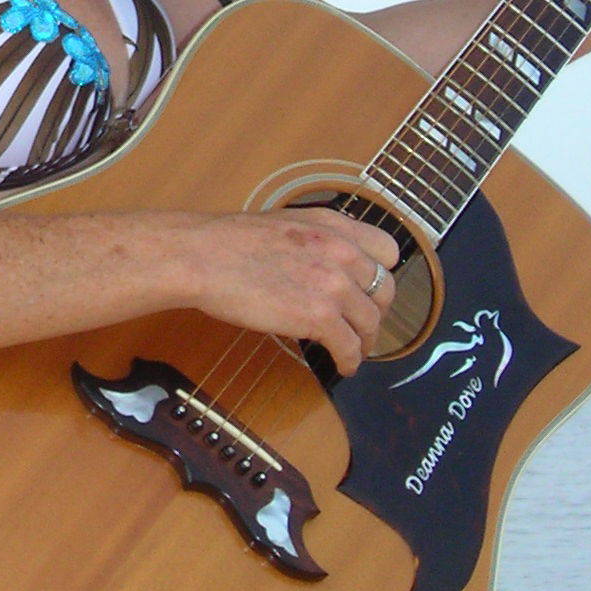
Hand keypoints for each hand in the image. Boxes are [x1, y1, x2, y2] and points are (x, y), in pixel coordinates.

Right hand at [177, 208, 399, 377]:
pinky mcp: (319, 316)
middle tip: (362, 324)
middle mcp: (342, 251)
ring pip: (370, 322)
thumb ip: (316, 241)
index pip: (387, 250)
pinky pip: (350, 347)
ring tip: (353, 351)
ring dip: (364, 341)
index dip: (381, 274)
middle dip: (376, 311)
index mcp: (333, 225)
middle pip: (385, 290)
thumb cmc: (228, 242)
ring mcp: (333, 284)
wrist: (203, 256)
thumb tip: (323, 263)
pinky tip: (342, 366)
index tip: (370, 289)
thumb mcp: (286, 224)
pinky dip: (350, 361)